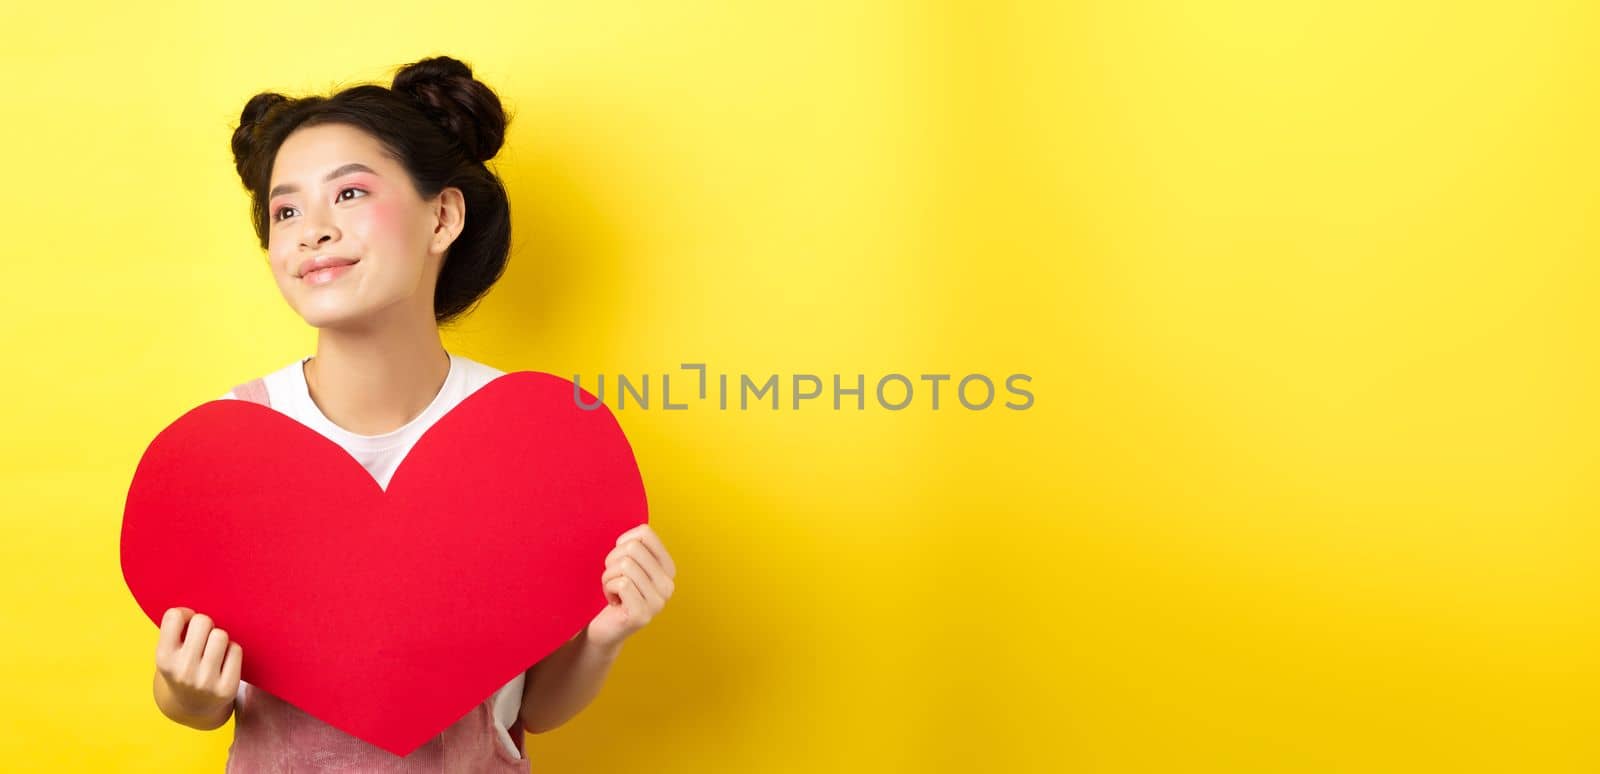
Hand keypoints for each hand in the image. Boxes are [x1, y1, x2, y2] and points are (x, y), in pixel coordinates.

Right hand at [155, 607, 242, 718]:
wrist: (193, 708)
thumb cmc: (183, 666)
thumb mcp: (169, 651)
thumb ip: (177, 628)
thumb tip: (198, 593)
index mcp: (163, 658)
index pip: (174, 616)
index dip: (185, 614)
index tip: (186, 623)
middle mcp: (182, 670)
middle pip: (203, 621)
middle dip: (205, 625)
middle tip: (203, 638)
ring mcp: (205, 681)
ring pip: (221, 635)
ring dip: (220, 638)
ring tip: (213, 651)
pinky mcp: (226, 688)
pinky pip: (236, 649)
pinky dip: (232, 651)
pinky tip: (223, 663)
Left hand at [586, 524, 676, 650]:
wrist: (604, 629)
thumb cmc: (612, 592)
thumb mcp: (627, 564)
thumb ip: (634, 545)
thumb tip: (628, 511)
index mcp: (668, 568)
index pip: (644, 533)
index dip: (622, 543)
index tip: (620, 561)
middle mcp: (668, 585)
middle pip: (632, 548)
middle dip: (612, 562)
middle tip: (613, 580)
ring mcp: (658, 602)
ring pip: (624, 565)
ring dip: (608, 578)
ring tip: (612, 592)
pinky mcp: (642, 614)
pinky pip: (620, 584)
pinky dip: (607, 590)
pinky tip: (613, 603)